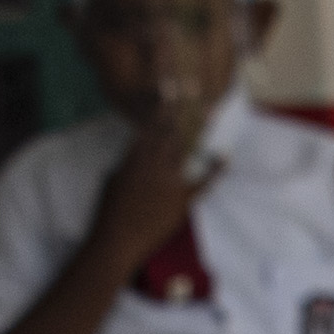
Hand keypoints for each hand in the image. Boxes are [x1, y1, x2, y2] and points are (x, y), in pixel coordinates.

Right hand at [91, 103, 219, 280]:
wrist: (116, 243)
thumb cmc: (108, 214)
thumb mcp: (111, 181)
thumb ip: (125, 164)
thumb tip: (134, 153)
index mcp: (132, 159)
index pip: (148, 127)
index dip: (160, 108)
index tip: (169, 91)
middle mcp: (151, 166)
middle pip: (169, 132)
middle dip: (182, 110)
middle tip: (193, 90)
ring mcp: (168, 182)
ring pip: (185, 149)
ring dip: (199, 130)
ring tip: (210, 112)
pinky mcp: (180, 201)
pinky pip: (202, 182)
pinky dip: (215, 170)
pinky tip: (225, 157)